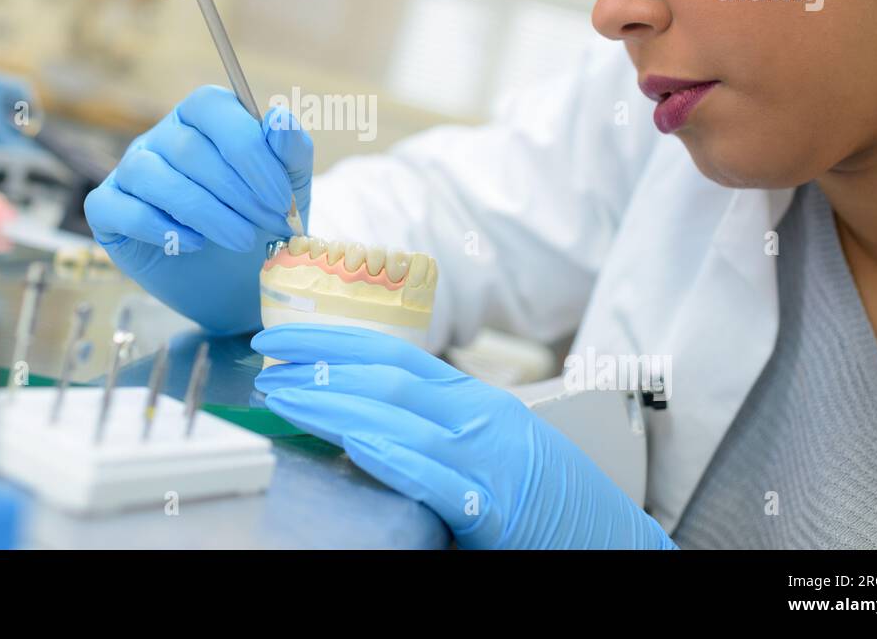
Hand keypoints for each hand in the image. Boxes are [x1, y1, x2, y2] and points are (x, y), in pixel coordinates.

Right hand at [84, 85, 312, 332]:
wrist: (238, 283)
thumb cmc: (260, 224)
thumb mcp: (289, 189)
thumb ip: (290, 151)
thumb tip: (278, 118)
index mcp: (203, 118)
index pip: (212, 107)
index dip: (248, 149)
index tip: (281, 197)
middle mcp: (162, 138)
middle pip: (186, 147)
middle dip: (235, 190)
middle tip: (269, 225)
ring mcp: (129, 171)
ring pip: (148, 174)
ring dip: (201, 210)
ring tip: (239, 239)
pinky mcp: (107, 210)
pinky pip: (115, 206)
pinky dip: (155, 226)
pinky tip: (192, 243)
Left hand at [252, 324, 677, 548]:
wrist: (611, 540)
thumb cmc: (545, 497)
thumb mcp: (489, 443)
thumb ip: (433, 427)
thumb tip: (360, 422)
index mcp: (475, 399)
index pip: (393, 353)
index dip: (335, 340)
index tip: (285, 337)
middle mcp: (480, 416)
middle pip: (385, 376)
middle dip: (319, 364)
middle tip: (265, 361)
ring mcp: (487, 458)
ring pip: (397, 416)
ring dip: (330, 404)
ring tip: (280, 395)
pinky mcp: (493, 505)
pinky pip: (432, 474)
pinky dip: (390, 456)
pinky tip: (350, 444)